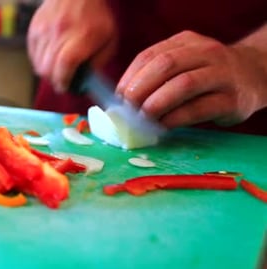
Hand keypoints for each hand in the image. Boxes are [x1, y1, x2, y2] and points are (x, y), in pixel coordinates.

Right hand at [27, 0, 116, 91]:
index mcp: (82, 36)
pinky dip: (40, 62)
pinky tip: (50, 60)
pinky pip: (33, 55)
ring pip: (38, 64)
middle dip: (54, 81)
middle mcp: (60, 33)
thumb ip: (99, 62)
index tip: (66, 87)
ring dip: (47, 73)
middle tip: (62, 82)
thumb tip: (86, 80)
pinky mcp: (34, 30)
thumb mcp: (109, 39)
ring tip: (56, 71)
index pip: (66, 63)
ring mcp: (44, 31)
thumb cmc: (95, 17)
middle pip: (48, 68)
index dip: (64, 80)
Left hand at [117, 30, 266, 128]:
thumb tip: (121, 102)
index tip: (117, 98)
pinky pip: (199, 108)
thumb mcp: (183, 63)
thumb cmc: (206, 75)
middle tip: (127, 110)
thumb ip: (156, 75)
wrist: (253, 76)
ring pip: (183, 85)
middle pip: (165, 65)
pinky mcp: (232, 100)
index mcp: (186, 41)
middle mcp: (206, 52)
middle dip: (140, 89)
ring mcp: (222, 74)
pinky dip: (175, 119)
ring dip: (156, 104)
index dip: (129, 77)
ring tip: (142, 119)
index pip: (149, 55)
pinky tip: (163, 126)